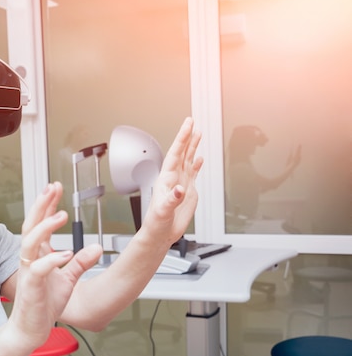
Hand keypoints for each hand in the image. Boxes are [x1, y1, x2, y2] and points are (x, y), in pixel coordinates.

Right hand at [7, 182, 100, 347]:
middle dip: (42, 205)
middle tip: (53, 188)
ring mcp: (29, 272)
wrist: (30, 329)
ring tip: (61, 215)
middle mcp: (30, 259)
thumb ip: (80, 262)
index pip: (40, 223)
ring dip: (46, 227)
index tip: (55, 188)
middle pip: (32, 225)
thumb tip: (96, 247)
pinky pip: (39, 269)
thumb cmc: (44, 304)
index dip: (47, 205)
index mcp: (38, 255)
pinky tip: (65, 253)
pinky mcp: (31, 287)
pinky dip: (52, 260)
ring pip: (31, 242)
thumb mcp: (67, 279)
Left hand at [140, 117, 202, 245]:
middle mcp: (173, 178)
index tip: (188, 125)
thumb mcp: (163, 211)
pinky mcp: (187, 191)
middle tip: (191, 121)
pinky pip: (192, 173)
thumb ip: (172, 199)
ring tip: (197, 133)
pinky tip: (200, 157)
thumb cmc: (156, 223)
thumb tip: (180, 189)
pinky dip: (197, 164)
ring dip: (192, 146)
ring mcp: (181, 183)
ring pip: (187, 160)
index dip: (182, 138)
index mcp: (166, 179)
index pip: (175, 154)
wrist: (160, 234)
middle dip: (186, 136)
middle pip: (181, 152)